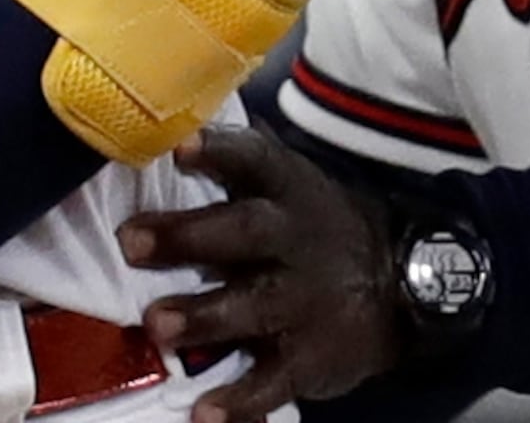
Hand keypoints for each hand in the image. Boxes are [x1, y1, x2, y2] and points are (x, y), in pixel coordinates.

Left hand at [120, 131, 403, 422]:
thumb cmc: (313, 229)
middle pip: (242, 233)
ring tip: (156, 324)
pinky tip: (204, 412)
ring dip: (203, 315)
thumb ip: (233, 168)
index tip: (180, 147)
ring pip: (254, 306)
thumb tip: (161, 134)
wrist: (399, 286)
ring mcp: (305, 302)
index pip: (253, 161)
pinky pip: (273, 380)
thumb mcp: (288, 187)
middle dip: (187, 236)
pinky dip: (240, 401)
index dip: (218, 152)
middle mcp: (294, 241)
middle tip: (131, 242)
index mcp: (285, 191)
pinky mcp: (311, 358)